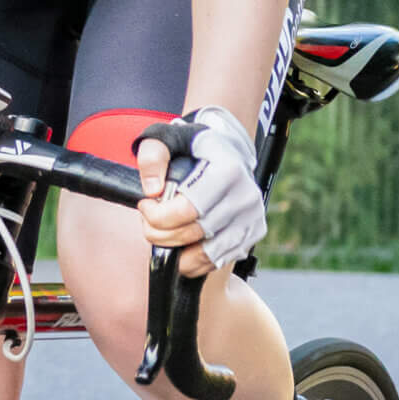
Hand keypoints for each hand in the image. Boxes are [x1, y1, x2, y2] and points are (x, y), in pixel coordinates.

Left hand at [134, 106, 264, 276]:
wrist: (230, 150)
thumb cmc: (196, 147)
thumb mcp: (168, 138)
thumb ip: (152, 157)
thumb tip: (152, 190)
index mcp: (228, 171)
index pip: (187, 210)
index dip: (156, 215)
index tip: (145, 205)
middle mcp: (245, 197)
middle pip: (192, 234)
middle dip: (159, 233)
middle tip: (149, 221)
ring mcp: (252, 218)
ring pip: (203, 255)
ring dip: (175, 251)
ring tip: (165, 232)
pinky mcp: (253, 234)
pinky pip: (216, 261)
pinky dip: (193, 260)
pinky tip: (182, 243)